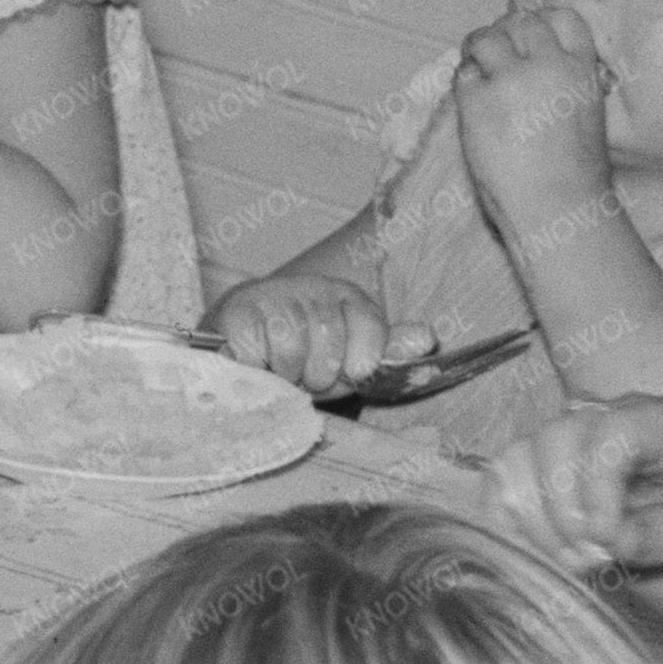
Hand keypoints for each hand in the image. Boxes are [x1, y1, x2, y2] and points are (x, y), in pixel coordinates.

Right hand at [206, 269, 422, 397]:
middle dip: (318, 374)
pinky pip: (257, 353)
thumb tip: (427, 338)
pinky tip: (256, 366)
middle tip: (306, 376)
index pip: (370, 327)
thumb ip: (388, 351)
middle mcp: (310, 287)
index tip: (347, 371)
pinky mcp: (235, 312)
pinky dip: (258, 371)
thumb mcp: (350, 359)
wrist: (240, 346)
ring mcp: (271, 296)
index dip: (359, 362)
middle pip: (329, 341)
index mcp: (346, 295)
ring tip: (281, 372)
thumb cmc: (304, 358)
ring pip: (292, 349)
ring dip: (287, 376)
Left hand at [451, 4, 616, 223]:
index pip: (563, 18)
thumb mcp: (586, 113)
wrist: (557, 204)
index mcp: (582, 70)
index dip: (541, 23)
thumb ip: (565, 82)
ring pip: (485, 38)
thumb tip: (535, 64)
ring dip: (478, 49)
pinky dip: (464, 84)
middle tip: (496, 55)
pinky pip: (463, 75)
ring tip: (478, 68)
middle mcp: (547, 65)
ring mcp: (510, 80)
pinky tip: (472, 103)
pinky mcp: (478, 100)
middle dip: (505, 33)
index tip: (529, 37)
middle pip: (519, 22)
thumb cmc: (576, 174)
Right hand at [473, 392, 662, 581]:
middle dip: (562, 506)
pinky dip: (508, 522)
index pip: (616, 429)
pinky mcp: (552, 486)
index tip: (607, 540)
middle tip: (592, 559)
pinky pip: (505, 485)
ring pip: (521, 458)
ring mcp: (582, 454)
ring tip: (575, 564)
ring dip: (533, 519)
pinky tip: (541, 555)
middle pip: (558, 436)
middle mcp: (621, 427)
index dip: (597, 484)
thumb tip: (611, 539)